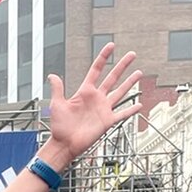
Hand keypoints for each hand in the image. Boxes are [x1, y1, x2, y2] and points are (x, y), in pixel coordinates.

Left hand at [44, 46, 143, 168]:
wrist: (64, 145)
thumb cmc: (59, 127)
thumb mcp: (57, 105)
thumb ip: (58, 89)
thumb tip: (52, 75)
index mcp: (85, 92)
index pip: (96, 70)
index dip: (104, 57)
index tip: (111, 46)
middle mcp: (96, 98)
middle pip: (112, 77)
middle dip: (122, 65)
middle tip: (132, 54)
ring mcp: (103, 109)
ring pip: (120, 92)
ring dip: (130, 83)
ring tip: (139, 73)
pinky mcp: (107, 121)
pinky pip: (122, 114)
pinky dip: (131, 110)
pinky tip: (140, 104)